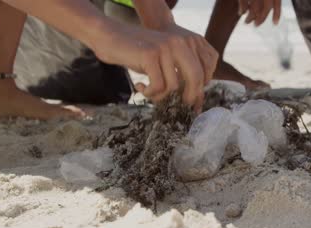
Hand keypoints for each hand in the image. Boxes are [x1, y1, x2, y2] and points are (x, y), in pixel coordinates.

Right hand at [94, 23, 216, 111]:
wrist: (109, 36)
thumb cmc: (136, 53)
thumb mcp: (162, 60)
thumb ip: (178, 73)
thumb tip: (194, 100)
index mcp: (184, 45)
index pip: (201, 73)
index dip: (198, 93)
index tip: (192, 107)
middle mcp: (178, 44)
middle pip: (195, 79)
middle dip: (188, 98)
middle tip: (175, 107)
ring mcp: (164, 49)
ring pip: (173, 86)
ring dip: (160, 96)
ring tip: (147, 91)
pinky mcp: (150, 55)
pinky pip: (158, 85)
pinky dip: (149, 92)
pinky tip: (139, 86)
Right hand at [238, 0, 281, 25]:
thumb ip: (263, 1)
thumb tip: (261, 12)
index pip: (277, 2)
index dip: (277, 13)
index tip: (275, 23)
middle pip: (266, 7)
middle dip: (261, 18)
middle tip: (256, 25)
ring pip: (255, 7)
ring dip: (250, 17)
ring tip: (247, 21)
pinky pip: (244, 3)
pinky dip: (243, 9)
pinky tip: (241, 12)